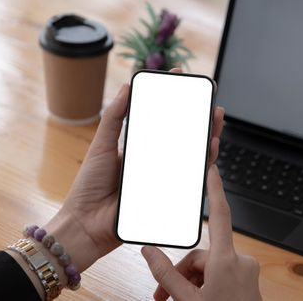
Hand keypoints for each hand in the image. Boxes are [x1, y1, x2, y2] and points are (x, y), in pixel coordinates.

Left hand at [44, 68, 224, 274]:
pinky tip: (210, 149)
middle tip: (208, 99)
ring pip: (191, 155)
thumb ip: (114, 118)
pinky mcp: (167, 194)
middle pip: (182, 137)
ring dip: (207, 137)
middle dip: (198, 118)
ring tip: (215, 120)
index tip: (182, 80)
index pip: (161, 120)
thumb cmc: (89, 185)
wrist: (87, 223)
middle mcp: (153, 161)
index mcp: (139, 147)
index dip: (173, 101)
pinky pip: (190, 178)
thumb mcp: (101, 145)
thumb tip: (125, 87)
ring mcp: (162, 177)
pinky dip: (203, 163)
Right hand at [141, 165, 262, 300]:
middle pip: (202, 255)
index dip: (216, 188)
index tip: (213, 167)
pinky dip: (205, 286)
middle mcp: (241, 261)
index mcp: (227, 262)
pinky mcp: (248, 280)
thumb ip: (165, 275)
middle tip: (162, 297)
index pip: (221, 214)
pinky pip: (221, 274)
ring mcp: (247, 272)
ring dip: (191, 284)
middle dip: (181, 275)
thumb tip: (149, 252)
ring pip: (210, 267)